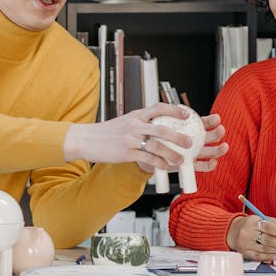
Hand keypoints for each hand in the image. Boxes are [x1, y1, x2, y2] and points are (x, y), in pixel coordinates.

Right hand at [63, 105, 227, 170]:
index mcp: (136, 115)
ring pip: (156, 145)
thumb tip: (158, 125)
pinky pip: (146, 158)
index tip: (187, 113)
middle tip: (189, 142)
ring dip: (171, 153)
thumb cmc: (106, 132)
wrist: (86, 139)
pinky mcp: (126, 152)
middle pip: (162, 129)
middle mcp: (134, 125)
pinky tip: (165, 166)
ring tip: (181, 159)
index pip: (158, 108)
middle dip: (178, 136)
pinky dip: (158, 163)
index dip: (174, 110)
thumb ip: (141, 123)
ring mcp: (130, 139)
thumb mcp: (125, 122)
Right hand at [227, 214, 275, 261]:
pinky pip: (259, 257)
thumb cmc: (252, 225)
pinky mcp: (245, 253)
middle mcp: (248, 232)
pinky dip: (270, 257)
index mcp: (253, 222)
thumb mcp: (263, 220)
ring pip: (265, 249)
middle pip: (268, 240)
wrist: (234, 231)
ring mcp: (245, 244)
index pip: (269, 227)